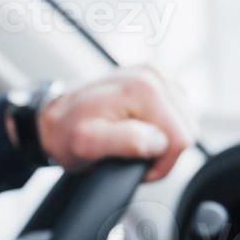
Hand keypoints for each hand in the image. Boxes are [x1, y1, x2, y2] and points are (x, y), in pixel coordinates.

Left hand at [37, 66, 192, 182]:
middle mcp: (153, 75)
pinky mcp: (156, 81)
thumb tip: (158, 141)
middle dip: (161, 152)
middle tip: (128, 153)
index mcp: (144, 88)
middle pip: (185, 131)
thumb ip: (125, 142)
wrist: (54, 115)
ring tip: (128, 140)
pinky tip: (135, 128)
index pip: (181, 140)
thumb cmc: (66, 132)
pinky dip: (158, 128)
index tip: (133, 163)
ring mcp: (156, 75)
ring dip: (159, 140)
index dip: (160, 163)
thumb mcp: (86, 144)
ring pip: (182, 124)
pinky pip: (174, 115)